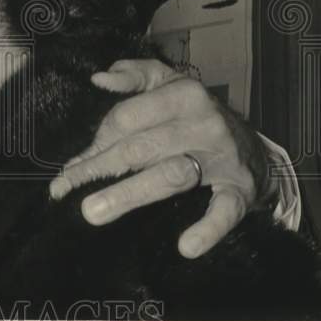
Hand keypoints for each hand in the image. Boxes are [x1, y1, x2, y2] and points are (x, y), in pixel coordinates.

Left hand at [49, 59, 276, 257]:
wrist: (254, 147)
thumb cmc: (197, 113)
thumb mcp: (169, 82)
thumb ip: (133, 75)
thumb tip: (99, 78)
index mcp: (183, 94)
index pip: (128, 117)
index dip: (97, 141)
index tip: (70, 167)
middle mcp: (203, 124)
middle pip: (141, 148)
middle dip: (99, 169)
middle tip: (66, 189)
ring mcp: (221, 159)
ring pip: (171, 176)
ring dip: (131, 194)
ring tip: (94, 212)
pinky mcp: (239, 191)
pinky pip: (224, 210)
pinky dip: (208, 229)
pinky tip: (186, 246)